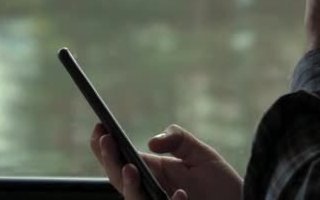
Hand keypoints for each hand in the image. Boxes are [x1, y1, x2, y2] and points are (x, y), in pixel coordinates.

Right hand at [90, 123, 242, 199]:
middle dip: (109, 160)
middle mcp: (151, 192)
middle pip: (119, 179)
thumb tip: (151, 142)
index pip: (121, 160)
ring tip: (130, 167)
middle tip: (106, 141)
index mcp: (153, 172)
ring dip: (129, 186)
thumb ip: (178, 140)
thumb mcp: (200, 153)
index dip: (105, 146)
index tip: (99, 127)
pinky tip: (181, 193)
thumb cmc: (220, 182)